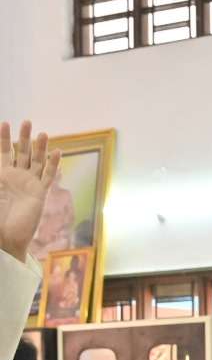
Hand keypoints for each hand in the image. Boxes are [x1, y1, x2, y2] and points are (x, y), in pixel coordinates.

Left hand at [0, 121, 61, 264]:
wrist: (6, 238)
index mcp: (0, 176)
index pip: (3, 152)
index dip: (3, 138)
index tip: (4, 123)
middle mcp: (16, 177)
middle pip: (21, 152)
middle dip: (23, 137)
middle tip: (26, 121)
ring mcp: (29, 184)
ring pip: (37, 161)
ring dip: (40, 147)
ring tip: (42, 133)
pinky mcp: (41, 193)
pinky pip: (48, 175)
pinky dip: (54, 164)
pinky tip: (58, 152)